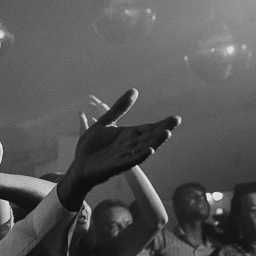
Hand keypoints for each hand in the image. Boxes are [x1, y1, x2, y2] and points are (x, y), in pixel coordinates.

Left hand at [60, 89, 179, 206]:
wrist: (79, 164)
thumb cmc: (91, 146)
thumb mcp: (105, 123)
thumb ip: (119, 109)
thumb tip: (134, 91)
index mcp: (128, 135)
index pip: (149, 128)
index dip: (162, 123)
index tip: (176, 118)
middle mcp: (130, 145)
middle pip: (150, 137)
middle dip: (163, 129)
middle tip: (175, 121)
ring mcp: (125, 155)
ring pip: (144, 148)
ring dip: (156, 141)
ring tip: (167, 133)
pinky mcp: (118, 165)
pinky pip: (132, 160)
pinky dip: (141, 155)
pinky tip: (149, 150)